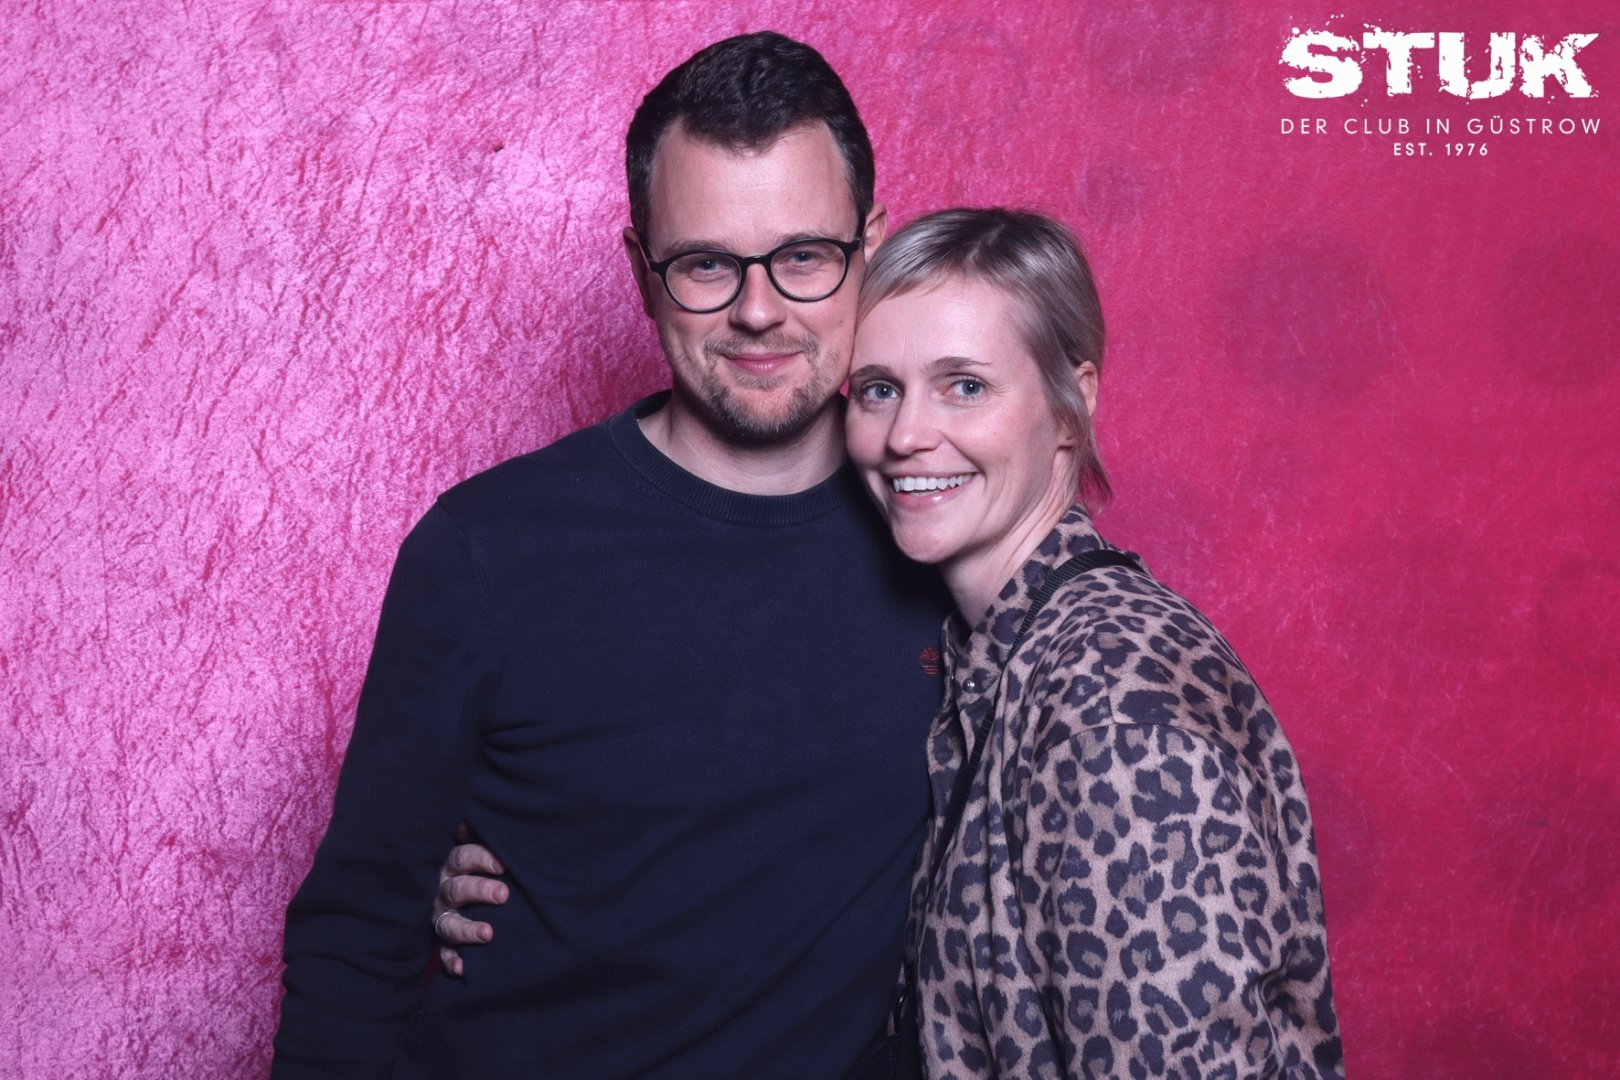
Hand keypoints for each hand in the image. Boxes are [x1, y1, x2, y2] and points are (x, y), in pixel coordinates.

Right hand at [432, 823, 508, 976]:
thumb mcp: (479, 848)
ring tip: (488, 933)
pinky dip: (450, 961)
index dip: (481, 858)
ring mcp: (439, 916)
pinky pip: (441, 953)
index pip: (461, 857)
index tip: (503, 865)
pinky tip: (462, 969)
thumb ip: (484, 836)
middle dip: (479, 891)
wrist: (455, 892)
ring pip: (447, 923)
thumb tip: (492, 818)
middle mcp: (442, 889)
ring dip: (466, 929)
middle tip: (503, 895)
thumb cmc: (479, 866)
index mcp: (452, 865)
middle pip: (457, 888)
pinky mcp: (439, 940)